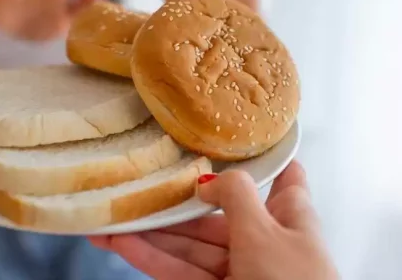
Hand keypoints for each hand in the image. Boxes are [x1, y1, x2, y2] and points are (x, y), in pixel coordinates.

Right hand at [89, 161, 338, 279]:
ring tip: (111, 217)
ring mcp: (240, 268)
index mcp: (290, 214)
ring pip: (191, 244)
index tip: (228, 135)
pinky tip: (121, 244)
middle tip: (132, 186)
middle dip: (174, 202)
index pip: (281, 174)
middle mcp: (265, 238)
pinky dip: (152, 258)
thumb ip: (235, 195)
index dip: (259, 154)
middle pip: (215, 212)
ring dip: (152, 232)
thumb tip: (207, 178)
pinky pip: (182, 272)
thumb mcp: (264, 231)